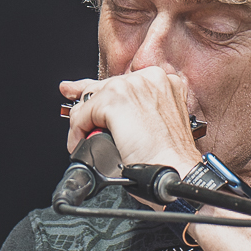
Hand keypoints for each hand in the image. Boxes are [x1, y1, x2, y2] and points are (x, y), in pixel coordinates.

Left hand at [60, 67, 201, 178]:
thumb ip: (137, 112)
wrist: (175, 171)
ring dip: (83, 123)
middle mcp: (149, 78)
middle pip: (103, 87)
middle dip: (86, 106)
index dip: (98, 89)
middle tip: (76, 120)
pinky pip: (83, 113)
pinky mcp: (116, 100)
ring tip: (84, 142)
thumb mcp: (156, 126)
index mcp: (162, 82)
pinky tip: (83, 143)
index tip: (75, 89)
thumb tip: (111, 116)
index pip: (121, 82)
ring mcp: (132, 86)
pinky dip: (78, 131)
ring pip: (91, 100)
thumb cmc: (170, 159)